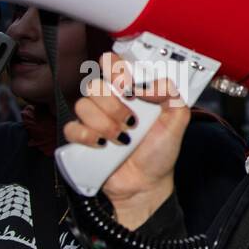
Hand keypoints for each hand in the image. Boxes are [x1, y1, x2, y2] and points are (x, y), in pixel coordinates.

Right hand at [62, 52, 189, 226]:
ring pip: (82, 105)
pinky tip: (102, 145)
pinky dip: (87, 136)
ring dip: (105, 123)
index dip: (115, 70)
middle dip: (115, 105)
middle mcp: (109, 102)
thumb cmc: (159, 152)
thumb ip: (170, 92)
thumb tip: (146, 84)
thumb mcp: (177, 119)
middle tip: (131, 122)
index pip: (111, 63)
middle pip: (95, 84)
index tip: (128, 87)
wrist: (146, 185)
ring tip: (121, 139)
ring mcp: (93, 120)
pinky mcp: (81, 140)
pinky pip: (72, 128)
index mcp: (129, 91)